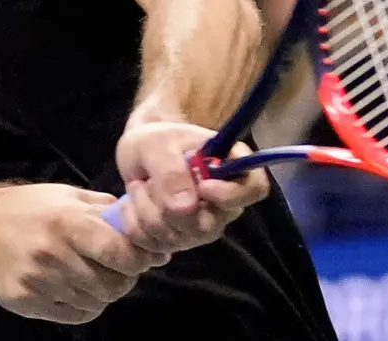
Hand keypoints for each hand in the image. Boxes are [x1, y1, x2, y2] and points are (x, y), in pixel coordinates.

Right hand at [0, 184, 169, 324]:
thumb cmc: (31, 209)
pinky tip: (77, 287)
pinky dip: (86, 305)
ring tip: (94, 273)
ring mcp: (38, 281)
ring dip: (105, 292)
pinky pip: (76, 314)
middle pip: (112, 283)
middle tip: (120, 267)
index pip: (118, 251)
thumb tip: (147, 225)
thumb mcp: (68, 196)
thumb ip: (106, 210)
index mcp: (66, 221)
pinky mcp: (27, 302)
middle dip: (125, 278)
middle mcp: (52, 252)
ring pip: (97, 302)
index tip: (145, 255)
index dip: (140, 258)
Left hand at [114, 122, 269, 253]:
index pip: (254, 188)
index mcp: (231, 169)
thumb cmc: (155, 142)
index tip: (202, 186)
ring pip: (177, 238)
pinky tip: (133, 204)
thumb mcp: (156, 144)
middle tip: (148, 180)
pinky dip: (136, 225)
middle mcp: (223, 204)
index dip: (231, 194)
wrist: (138, 155)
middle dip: (166, 207)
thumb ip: (170, 171)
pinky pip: (156, 246)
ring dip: (146, 211)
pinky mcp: (179, 241)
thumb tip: (186, 208)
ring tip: (140, 185)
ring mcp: (202, 226)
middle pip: (207, 226)